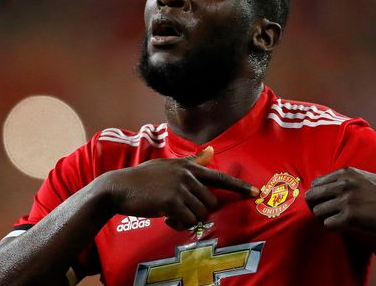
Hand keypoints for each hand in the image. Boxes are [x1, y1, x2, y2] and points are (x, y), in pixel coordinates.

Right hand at [99, 147, 258, 230]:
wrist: (118, 188)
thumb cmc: (143, 178)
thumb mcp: (168, 166)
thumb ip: (192, 162)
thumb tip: (211, 151)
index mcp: (188, 166)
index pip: (220, 177)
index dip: (240, 186)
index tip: (256, 192)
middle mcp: (187, 175)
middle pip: (210, 202)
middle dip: (197, 210)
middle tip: (178, 209)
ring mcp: (180, 187)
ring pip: (200, 213)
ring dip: (187, 218)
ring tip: (169, 212)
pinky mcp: (171, 201)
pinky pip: (187, 220)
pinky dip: (178, 223)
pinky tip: (165, 217)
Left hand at [305, 167, 375, 234]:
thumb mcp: (364, 177)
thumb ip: (345, 179)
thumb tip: (324, 185)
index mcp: (345, 173)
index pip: (315, 184)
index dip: (318, 196)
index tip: (326, 203)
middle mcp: (343, 184)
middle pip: (311, 197)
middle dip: (316, 207)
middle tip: (327, 215)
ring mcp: (346, 200)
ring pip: (318, 212)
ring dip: (325, 219)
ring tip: (337, 221)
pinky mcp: (350, 217)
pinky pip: (328, 224)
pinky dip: (333, 227)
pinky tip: (344, 226)